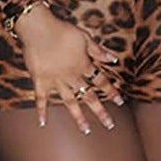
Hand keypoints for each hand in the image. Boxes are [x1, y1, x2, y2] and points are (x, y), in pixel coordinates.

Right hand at [14, 4, 124, 133]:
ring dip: (78, 117)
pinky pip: (41, 99)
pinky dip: (41, 110)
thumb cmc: (62, 30)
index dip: (111, 91)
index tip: (121, 101)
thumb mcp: (85, 37)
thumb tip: (114, 59)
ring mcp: (56, 81)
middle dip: (100, 111)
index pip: (101, 81)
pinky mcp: (40, 81)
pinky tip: (42, 123)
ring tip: (86, 130)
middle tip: (110, 125)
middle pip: (89, 96)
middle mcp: (72, 77)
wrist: (39, 29)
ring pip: (69, 102)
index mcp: (83, 65)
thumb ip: (98, 50)